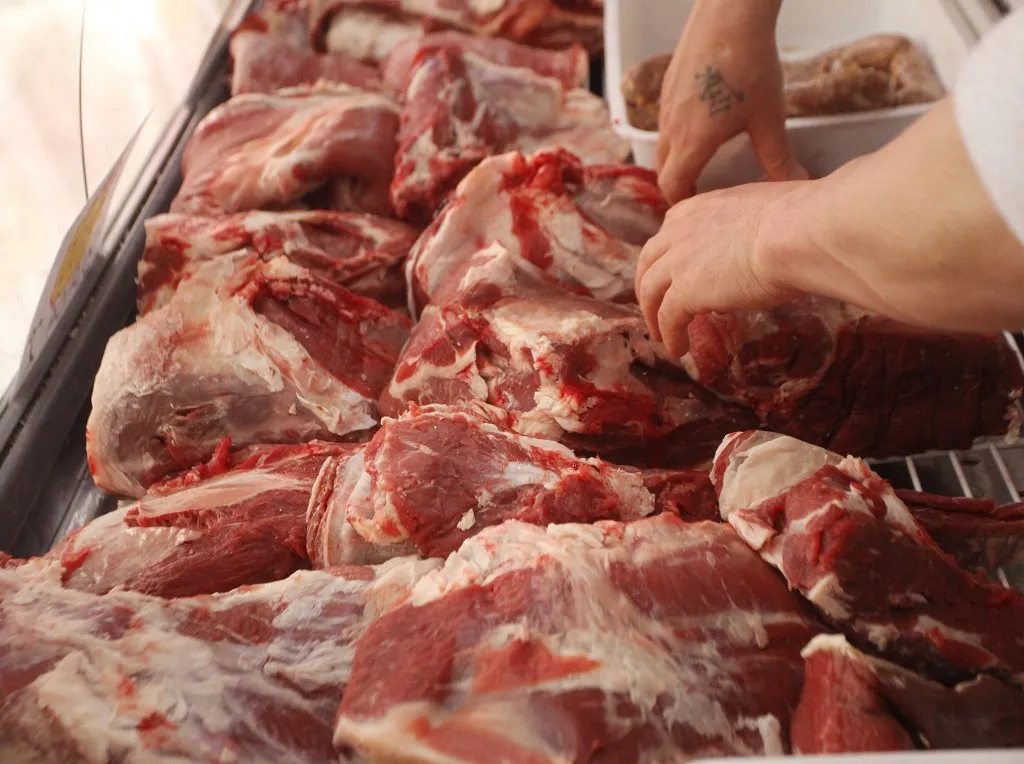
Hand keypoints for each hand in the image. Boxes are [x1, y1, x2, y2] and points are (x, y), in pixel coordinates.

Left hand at [636, 180, 805, 355]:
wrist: (796, 233)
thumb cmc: (798, 219)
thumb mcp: (762, 210)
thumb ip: (747, 225)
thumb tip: (759, 241)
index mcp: (700, 208)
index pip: (670, 229)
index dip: (667, 252)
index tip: (673, 268)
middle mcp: (680, 231)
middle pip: (649, 260)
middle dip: (648, 283)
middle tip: (654, 303)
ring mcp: (679, 261)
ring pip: (650, 291)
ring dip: (653, 314)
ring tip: (662, 334)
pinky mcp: (685, 291)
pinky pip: (668, 318)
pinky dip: (670, 335)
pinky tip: (678, 348)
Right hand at [657, 0, 806, 202]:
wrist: (729, 12)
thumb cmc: (750, 65)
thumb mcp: (769, 118)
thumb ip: (778, 157)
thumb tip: (798, 184)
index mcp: (692, 142)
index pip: (672, 187)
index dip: (682, 203)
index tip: (698, 208)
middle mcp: (671, 127)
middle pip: (662, 169)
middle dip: (678, 183)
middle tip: (700, 189)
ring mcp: (665, 105)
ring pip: (662, 143)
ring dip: (677, 156)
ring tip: (702, 157)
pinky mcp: (668, 84)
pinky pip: (666, 120)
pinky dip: (677, 131)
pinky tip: (704, 119)